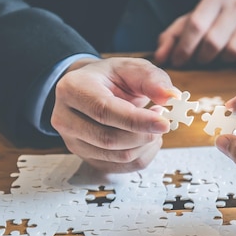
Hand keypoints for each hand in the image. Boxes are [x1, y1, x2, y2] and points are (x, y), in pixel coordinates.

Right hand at [51, 57, 175, 172]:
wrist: (91, 90)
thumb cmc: (111, 78)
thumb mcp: (132, 68)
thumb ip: (152, 78)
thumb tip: (170, 97)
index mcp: (73, 89)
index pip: (104, 111)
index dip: (137, 121)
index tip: (164, 123)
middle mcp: (65, 118)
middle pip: (109, 139)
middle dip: (144, 134)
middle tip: (162, 120)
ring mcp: (73, 142)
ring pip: (118, 156)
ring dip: (146, 144)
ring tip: (154, 126)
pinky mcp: (85, 158)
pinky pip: (121, 167)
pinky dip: (142, 155)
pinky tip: (146, 138)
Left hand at [154, 0, 235, 66]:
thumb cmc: (215, 26)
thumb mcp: (190, 26)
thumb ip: (171, 39)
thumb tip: (160, 58)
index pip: (196, 25)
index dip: (184, 48)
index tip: (178, 62)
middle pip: (213, 41)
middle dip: (201, 58)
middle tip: (199, 62)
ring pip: (232, 51)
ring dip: (222, 61)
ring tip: (219, 57)